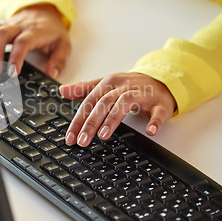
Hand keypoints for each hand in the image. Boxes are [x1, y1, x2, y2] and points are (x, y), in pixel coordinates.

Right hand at [0, 3, 70, 76]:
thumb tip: (52, 74)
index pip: (23, 42)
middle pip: (1, 34)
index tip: (12, 73)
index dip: (16, 57)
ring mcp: (7, 25)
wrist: (44, 10)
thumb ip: (59, 60)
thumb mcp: (64, 43)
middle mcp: (19, 27)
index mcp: (35, 31)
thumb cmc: (52, 30)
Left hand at [60, 73, 176, 146]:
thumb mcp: (105, 85)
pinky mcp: (159, 103)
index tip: (70, 137)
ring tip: (103, 135)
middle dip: (91, 123)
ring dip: (113, 119)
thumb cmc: (128, 86)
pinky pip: (157, 112)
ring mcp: (142, 94)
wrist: (159, 80)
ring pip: (125, 104)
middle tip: (82, 140)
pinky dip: (154, 121)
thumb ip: (83, 89)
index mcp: (108, 84)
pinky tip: (149, 131)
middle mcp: (123, 88)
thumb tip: (62, 90)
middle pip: (104, 103)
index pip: (89, 102)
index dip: (78, 120)